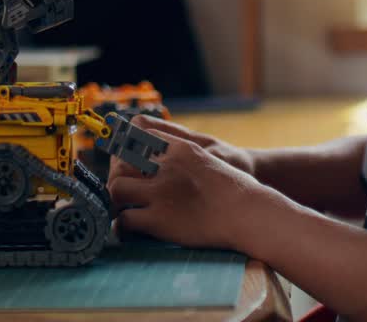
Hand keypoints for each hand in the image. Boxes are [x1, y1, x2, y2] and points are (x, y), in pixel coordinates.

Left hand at [106, 125, 266, 251]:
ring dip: (116, 199)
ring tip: (123, 208)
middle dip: (118, 174)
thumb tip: (168, 162)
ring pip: (116, 188)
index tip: (127, 161)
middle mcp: (166, 166)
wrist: (250, 212)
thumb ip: (185, 156)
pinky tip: (128, 230)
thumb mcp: (210, 158)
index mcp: (180, 148)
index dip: (128, 150)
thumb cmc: (236, 190)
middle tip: (123, 189)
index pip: (139, 136)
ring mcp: (160, 192)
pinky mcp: (159, 220)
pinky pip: (125, 219)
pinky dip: (122, 226)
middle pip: (122, 161)